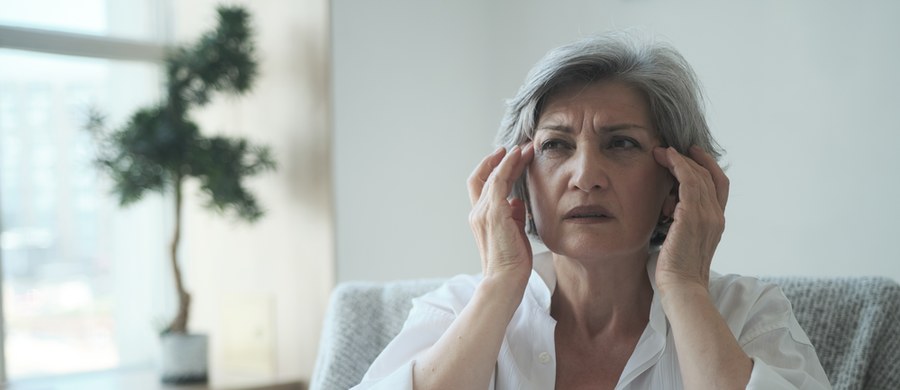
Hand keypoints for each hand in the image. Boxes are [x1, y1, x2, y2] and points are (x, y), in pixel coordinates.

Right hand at [467, 144, 534, 285]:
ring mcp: (483, 212)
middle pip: (483, 176)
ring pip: (492, 175)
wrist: (505, 281)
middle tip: (519, 148)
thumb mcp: (514, 234)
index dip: (494, 169)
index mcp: (481, 218)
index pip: (482, 186)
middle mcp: (477, 212)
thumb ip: (513, 216)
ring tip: (525, 148)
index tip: (510, 157)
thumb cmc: (511, 263)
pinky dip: (507, 165)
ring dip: (509, 159)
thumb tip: (517, 202)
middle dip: (500, 159)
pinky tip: (518, 156)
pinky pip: (497, 181)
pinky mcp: (493, 213)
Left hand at [652, 146, 729, 292]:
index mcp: (716, 223)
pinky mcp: (693, 216)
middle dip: (689, 160)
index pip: (719, 186)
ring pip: (698, 175)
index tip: (691, 155)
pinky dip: (678, 165)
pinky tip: (666, 158)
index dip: (707, 166)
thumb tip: (667, 211)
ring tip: (661, 152)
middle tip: (668, 150)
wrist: (682, 288)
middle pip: (709, 176)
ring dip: (679, 160)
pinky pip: (688, 181)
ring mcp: (707, 215)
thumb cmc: (676, 271)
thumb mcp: (683, 242)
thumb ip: (682, 224)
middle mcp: (716, 216)